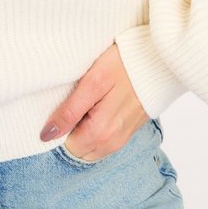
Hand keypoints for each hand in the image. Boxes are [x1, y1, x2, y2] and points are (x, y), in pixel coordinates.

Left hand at [39, 43, 148, 161]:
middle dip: (69, 131)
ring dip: (82, 129)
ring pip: (90, 146)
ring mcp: (122, 138)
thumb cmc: (125, 64)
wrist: (160, 59)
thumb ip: (70, 111)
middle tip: (72, 103)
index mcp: (100, 134)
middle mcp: (112, 143)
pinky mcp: (128, 130)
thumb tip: (46, 134)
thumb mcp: (93, 82)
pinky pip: (103, 139)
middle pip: (77, 149)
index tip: (59, 108)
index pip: (65, 147)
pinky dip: (95, 127)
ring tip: (85, 102)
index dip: (58, 129)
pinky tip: (97, 105)